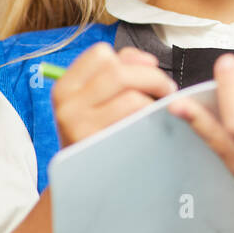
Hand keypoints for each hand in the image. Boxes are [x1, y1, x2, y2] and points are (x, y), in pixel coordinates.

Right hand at [51, 43, 177, 147]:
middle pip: (120, 73)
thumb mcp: (93, 101)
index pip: (100, 54)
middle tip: (167, 89)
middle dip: (153, 77)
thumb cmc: (96, 132)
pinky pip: (137, 122)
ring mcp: (80, 127)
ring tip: (160, 108)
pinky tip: (154, 124)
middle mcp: (68, 104)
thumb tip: (147, 61)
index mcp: (66, 86)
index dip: (131, 58)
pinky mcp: (99, 146)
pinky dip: (152, 118)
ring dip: (155, 101)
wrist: (82, 178)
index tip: (149, 67)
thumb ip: (117, 73)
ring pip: (132, 97)